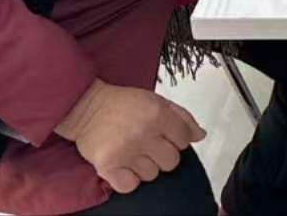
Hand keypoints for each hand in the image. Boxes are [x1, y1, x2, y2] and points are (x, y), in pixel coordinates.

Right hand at [55, 79, 205, 195]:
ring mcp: (125, 151)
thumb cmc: (123, 104)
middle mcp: (143, 133)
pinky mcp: (108, 166)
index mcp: (157, 114)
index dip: (177, 139)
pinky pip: (130, 185)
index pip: (184, 140)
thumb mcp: (156, 100)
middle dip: (163, 155)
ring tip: (133, 153)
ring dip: (145, 167)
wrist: (86, 107)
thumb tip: (200, 135)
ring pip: (152, 175)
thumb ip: (182, 117)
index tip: (165, 136)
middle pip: (171, 161)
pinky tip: (124, 166)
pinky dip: (128, 180)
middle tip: (148, 146)